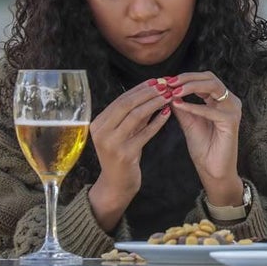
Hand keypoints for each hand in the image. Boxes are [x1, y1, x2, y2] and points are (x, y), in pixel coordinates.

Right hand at [87, 80, 170, 229]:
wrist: (116, 185)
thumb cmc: (122, 155)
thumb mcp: (124, 132)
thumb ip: (133, 114)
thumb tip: (152, 91)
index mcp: (98, 123)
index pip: (121, 100)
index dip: (140, 88)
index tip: (156, 80)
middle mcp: (101, 132)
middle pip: (127, 104)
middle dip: (148, 92)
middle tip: (165, 85)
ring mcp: (111, 143)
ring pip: (135, 116)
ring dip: (154, 103)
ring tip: (169, 96)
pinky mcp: (125, 154)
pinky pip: (144, 134)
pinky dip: (157, 122)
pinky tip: (168, 113)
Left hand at [166, 71, 243, 205]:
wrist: (212, 169)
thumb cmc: (203, 147)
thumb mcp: (188, 121)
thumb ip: (180, 105)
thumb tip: (166, 90)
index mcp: (220, 100)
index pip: (203, 78)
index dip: (183, 77)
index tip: (164, 81)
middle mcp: (229, 101)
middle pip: (209, 77)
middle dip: (186, 78)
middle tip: (167, 83)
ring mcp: (232, 110)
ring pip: (213, 87)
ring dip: (190, 87)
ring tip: (172, 91)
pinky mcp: (231, 121)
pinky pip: (211, 110)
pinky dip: (193, 106)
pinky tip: (179, 106)